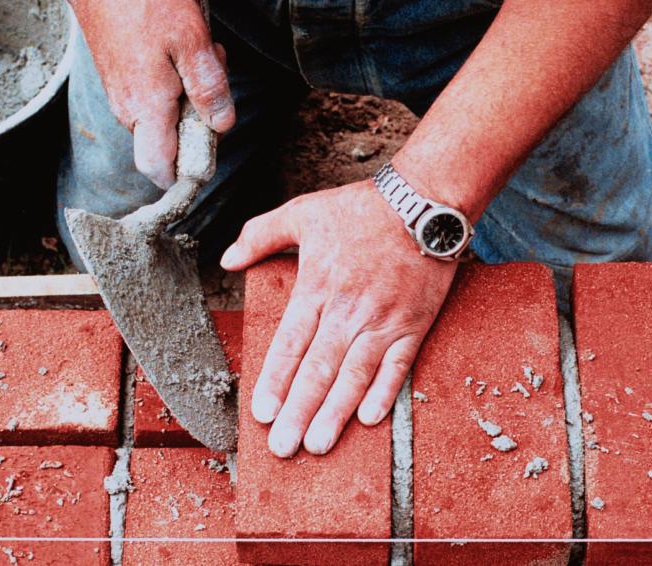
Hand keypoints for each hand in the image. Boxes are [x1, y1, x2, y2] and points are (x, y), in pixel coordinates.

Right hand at [71, 0, 233, 187]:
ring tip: (197, 57)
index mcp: (147, 109)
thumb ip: (209, 87)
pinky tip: (181, 54)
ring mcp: (123, 100)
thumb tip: (222, 125)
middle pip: (170, 146)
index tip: (207, 155)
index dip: (185, 176)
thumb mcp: (192, 42)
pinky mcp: (122, 86)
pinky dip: (175, 85)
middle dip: (199, 122)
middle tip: (211, 80)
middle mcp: (130, 113)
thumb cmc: (146, 6)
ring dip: (190, 99)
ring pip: (166, 120)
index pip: (160, 170)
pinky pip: (155, 102)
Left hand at [220, 181, 457, 456]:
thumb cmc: (361, 208)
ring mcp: (383, 320)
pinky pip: (397, 365)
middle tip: (283, 448)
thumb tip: (227, 259)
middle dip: (299, 412)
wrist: (424, 202)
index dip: (276, 381)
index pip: (291, 344)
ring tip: (318, 444)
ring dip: (335, 413)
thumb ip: (261, 235)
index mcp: (317, 286)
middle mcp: (348, 310)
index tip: (262, 413)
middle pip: (319, 369)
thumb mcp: (303, 211)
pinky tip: (368, 419)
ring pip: (354, 375)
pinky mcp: (414, 324)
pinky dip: (384, 392)